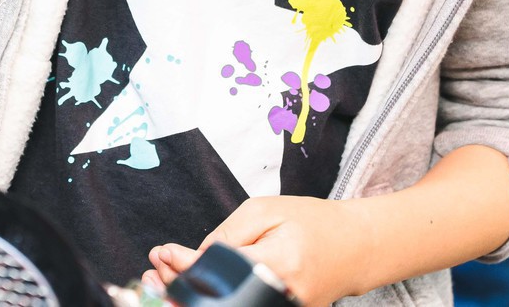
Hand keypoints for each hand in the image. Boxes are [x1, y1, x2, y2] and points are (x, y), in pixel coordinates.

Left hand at [147, 196, 369, 306]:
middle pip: (221, 302)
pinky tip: (191, 290)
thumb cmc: (310, 222)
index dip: (186, 267)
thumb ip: (227, 236)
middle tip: (153, 274)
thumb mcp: (265, 212)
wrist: (355, 247)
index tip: (162, 254)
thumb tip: (192, 260)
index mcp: (281, 262)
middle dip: (180, 290)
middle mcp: (283, 295)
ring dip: (193, 299)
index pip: (221, 272)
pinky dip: (215, 300)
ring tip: (164, 281)